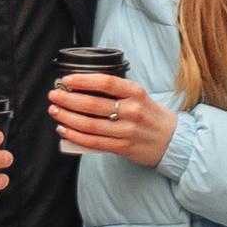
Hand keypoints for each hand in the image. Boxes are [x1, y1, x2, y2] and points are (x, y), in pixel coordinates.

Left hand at [50, 69, 176, 168]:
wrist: (173, 141)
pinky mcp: (122, 147)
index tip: (66, 80)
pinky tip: (64, 129)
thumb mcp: (140, 97)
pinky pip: (93, 142)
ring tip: (54, 111)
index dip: (83, 80)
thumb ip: (117, 92)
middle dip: (68, 100)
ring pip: (90, 125)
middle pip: (93, 105)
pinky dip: (75, 135)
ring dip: (67, 117)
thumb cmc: (151, 116)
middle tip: (54, 95)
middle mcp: (132, 111)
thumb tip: (82, 88)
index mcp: (136, 93)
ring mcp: (127, 131)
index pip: (106, 83)